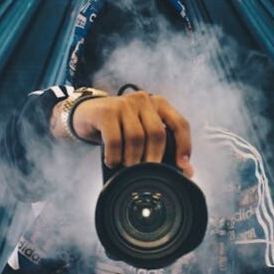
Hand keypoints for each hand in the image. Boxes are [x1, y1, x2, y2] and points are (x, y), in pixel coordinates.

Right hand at [63, 92, 192, 176]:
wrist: (86, 114)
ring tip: (127, 168)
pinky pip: (115, 140)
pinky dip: (115, 156)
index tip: (182, 166)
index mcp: (159, 104)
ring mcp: (124, 103)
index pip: (179, 124)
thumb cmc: (120, 127)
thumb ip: (165, 149)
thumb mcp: (143, 135)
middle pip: (157, 133)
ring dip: (132, 159)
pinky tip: (112, 161)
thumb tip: (187, 172)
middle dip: (154, 158)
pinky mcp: (106, 111)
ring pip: (136, 137)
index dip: (184, 145)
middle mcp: (144, 100)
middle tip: (146, 173)